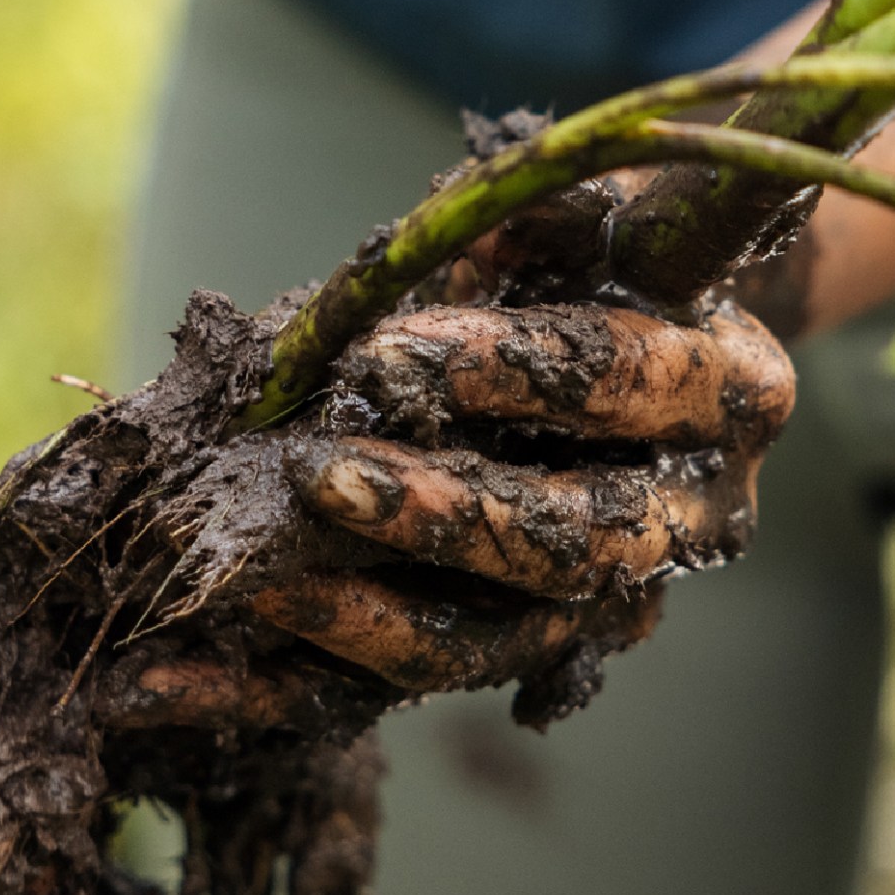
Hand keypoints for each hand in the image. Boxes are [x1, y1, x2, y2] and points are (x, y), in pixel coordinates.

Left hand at [103, 187, 793, 734]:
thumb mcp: (585, 205)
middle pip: (569, 542)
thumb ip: (525, 216)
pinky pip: (392, 688)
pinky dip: (274, 690)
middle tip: (315, 476)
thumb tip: (429, 246)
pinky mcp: (513, 656)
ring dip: (358, 620)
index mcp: (727, 388)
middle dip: (439, 516)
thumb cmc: (606, 254)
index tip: (386, 351)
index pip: (618, 384)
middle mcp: (689, 517)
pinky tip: (166, 686)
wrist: (657, 349)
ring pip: (487, 643)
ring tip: (246, 583)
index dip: (505, 369)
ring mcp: (608, 605)